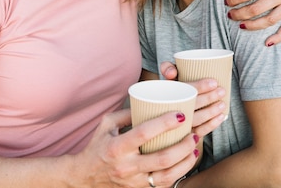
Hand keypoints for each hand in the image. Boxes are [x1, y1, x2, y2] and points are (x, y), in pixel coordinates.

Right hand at [76, 108, 199, 187]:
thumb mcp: (106, 124)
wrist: (85, 178)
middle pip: (161, 158)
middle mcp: (126, 166)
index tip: (181, 114)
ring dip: (186, 161)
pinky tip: (187, 161)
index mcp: (117, 147)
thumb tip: (151, 101)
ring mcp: (134, 182)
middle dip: (183, 146)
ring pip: (167, 175)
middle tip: (193, 133)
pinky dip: (179, 172)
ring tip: (194, 147)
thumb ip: (127, 112)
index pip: (144, 133)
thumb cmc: (98, 146)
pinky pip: (164, 184)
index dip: (164, 123)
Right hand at [160, 62, 225, 138]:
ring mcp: (176, 126)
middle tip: (222, 91)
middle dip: (209, 98)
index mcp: (165, 96)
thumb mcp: (165, 78)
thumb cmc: (166, 92)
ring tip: (222, 104)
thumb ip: (167, 68)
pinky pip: (198, 132)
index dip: (199, 86)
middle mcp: (169, 112)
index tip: (214, 82)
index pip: (183, 91)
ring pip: (196, 120)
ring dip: (211, 112)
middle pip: (192, 105)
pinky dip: (211, 125)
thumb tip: (172, 73)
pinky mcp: (183, 135)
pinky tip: (220, 117)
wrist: (154, 115)